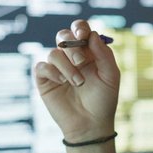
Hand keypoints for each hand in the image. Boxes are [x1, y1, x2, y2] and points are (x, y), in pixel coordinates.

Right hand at [33, 20, 119, 141]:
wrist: (91, 124)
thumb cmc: (103, 100)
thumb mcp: (111, 76)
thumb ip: (104, 54)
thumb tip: (92, 35)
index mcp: (88, 52)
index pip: (80, 30)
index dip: (79, 28)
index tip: (83, 37)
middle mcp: (71, 57)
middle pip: (63, 36)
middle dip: (72, 46)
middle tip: (82, 62)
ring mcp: (57, 68)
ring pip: (54, 53)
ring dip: (67, 66)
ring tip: (78, 83)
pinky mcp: (45, 80)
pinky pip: (42, 66)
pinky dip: (52, 72)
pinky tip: (62, 82)